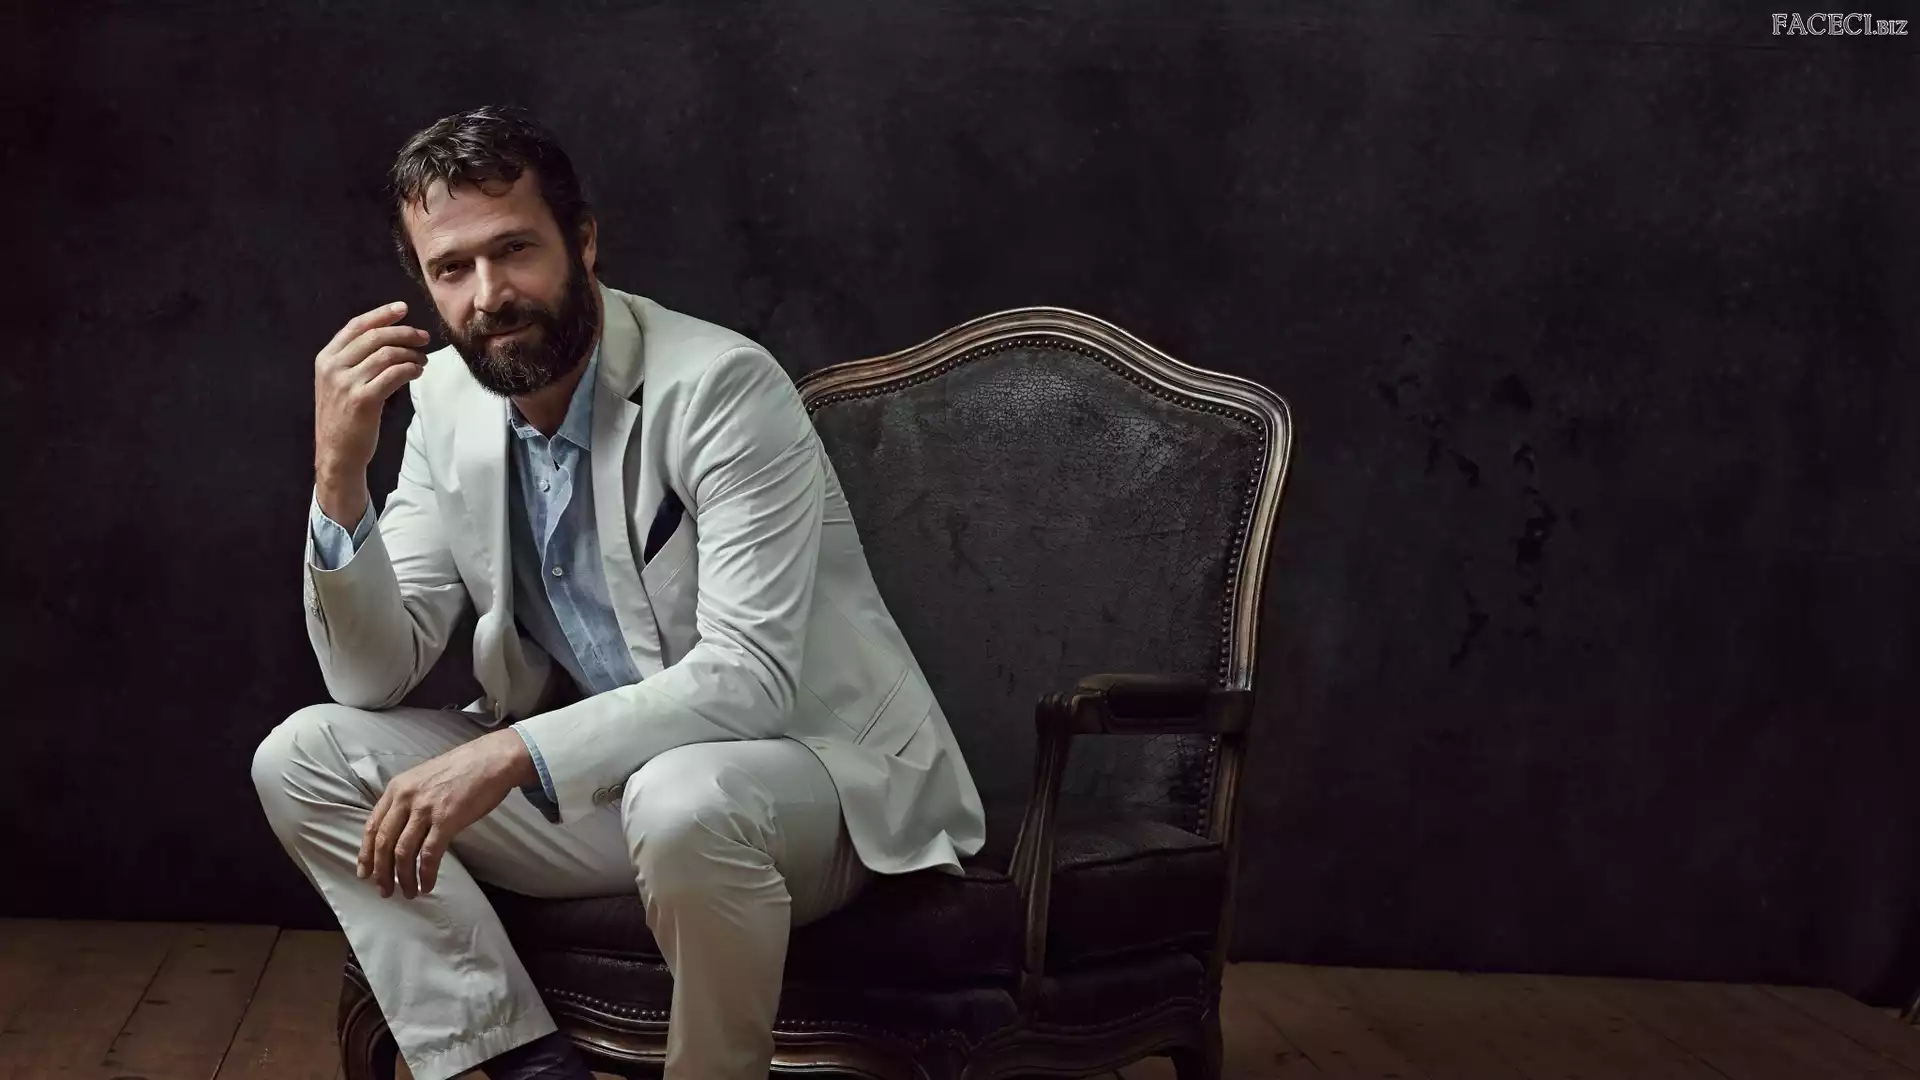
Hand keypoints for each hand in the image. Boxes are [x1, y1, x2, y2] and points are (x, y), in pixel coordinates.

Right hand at [314, 301, 430, 520]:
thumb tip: (388, 339)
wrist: (336, 454)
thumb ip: (354, 360)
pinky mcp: (363, 399)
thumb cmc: (343, 418)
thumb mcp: (338, 384)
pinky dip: (410, 369)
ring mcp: (346, 383)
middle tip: (424, 337)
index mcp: (326, 359)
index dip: (382, 314)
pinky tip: (417, 372)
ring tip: (422, 361)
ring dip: (411, 354)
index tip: (403, 309)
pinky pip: (394, 374)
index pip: (356, 326)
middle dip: (404, 333)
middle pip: (375, 336)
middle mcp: (333, 367)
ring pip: (387, 354)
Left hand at [357, 729, 534, 898]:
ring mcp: (425, 809)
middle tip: (385, 891)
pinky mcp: (446, 820)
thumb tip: (402, 830)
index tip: (365, 873)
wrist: (492, 759)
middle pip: (384, 843)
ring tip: (409, 892)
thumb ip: (409, 800)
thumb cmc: (463, 768)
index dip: (366, 854)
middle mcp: (406, 799)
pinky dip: (426, 874)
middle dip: (382, 872)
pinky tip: (428, 885)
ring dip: (403, 878)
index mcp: (398, 788)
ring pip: (403, 852)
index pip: (373, 826)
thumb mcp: (424, 778)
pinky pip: (429, 854)